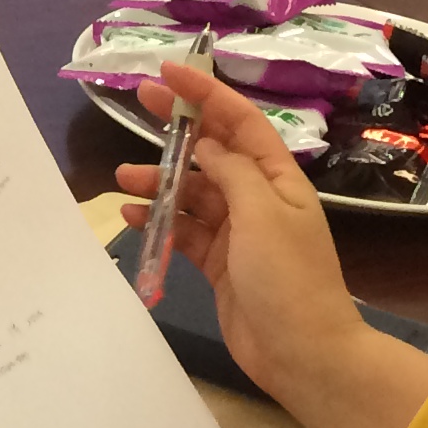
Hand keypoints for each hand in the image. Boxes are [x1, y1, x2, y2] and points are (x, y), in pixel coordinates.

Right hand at [114, 58, 368, 410]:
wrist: (303, 354)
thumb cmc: (289, 278)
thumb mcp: (263, 214)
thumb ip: (230, 172)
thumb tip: (204, 144)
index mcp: (278, 179)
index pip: (240, 122)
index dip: (206, 93)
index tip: (168, 73)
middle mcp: (257, 198)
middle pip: (212, 150)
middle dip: (177, 127)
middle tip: (139, 103)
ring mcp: (237, 232)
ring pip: (191, 192)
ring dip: (159, 181)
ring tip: (123, 178)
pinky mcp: (218, 263)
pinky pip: (183, 230)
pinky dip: (158, 221)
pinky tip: (133, 217)